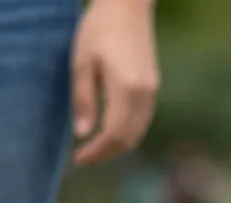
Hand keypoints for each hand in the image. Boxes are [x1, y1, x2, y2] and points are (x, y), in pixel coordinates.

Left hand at [72, 0, 159, 165]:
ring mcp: (152, 91)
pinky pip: (142, 121)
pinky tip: (108, 132)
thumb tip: (82, 134)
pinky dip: (126, 133)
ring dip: (116, 146)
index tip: (77, 159)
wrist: (127, 5)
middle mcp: (144, 93)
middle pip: (128, 139)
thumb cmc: (98, 29)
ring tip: (94, 148)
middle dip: (105, 154)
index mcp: (125, 88)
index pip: (113, 134)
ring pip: (137, 133)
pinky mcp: (153, 87)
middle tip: (83, 158)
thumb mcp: (81, 63)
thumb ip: (83, 100)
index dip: (96, 152)